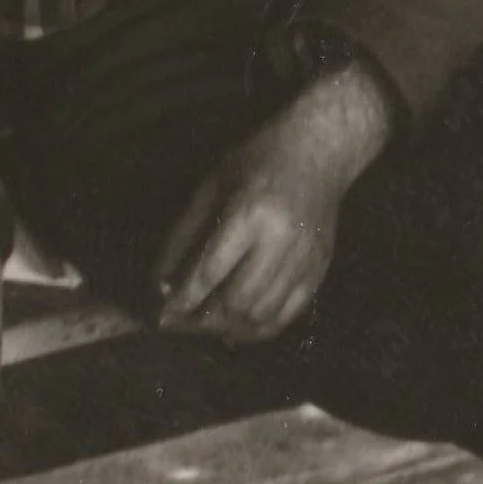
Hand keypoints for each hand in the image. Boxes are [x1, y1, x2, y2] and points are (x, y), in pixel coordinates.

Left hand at [154, 63, 393, 341]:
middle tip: (178, 325)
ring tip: (201, 327)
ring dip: (228, 329)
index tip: (162, 315)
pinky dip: (260, 329)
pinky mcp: (320, 271)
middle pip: (237, 301)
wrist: (318, 152)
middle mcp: (281, 243)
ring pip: (263, 315)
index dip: (185, 298)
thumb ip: (184, 235)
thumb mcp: (210, 187)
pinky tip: (235, 331)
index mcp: (249, 215)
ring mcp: (305, 261)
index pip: (211, 271)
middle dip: (202, 321)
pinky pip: (289, 315)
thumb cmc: (255, 161)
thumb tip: (162, 281)